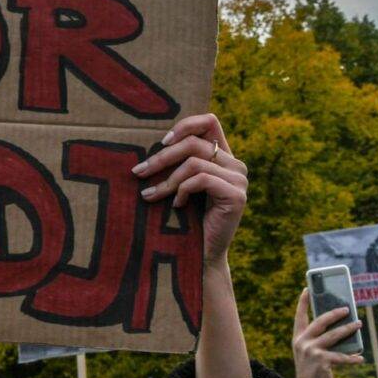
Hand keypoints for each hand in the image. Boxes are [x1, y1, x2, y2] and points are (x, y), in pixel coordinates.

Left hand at [136, 112, 245, 266]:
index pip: (210, 121)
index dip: (185, 125)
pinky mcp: (237, 196)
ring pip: (195, 162)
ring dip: (167, 179)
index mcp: (224, 157)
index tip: (162, 142)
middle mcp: (236, 165)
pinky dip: (182, 191)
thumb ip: (178, 161)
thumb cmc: (185, 220)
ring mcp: (239, 180)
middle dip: (162, 157)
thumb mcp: (181, 184)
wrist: (201, 257)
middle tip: (138, 172)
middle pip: (194, 142)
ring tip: (150, 195)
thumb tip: (145, 141)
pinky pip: (201, 179)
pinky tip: (176, 206)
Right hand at [293, 287, 363, 377]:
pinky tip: (360, 358)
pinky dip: (352, 358)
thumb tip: (339, 327)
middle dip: (335, 312)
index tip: (308, 287)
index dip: (303, 301)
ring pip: (334, 335)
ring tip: (358, 324)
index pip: (299, 316)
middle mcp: (302, 342)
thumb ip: (319, 340)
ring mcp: (311, 351)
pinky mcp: (322, 361)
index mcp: (298, 338)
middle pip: (321, 321)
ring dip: (348, 329)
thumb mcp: (310, 353)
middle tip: (347, 308)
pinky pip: (341, 357)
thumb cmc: (312, 371)